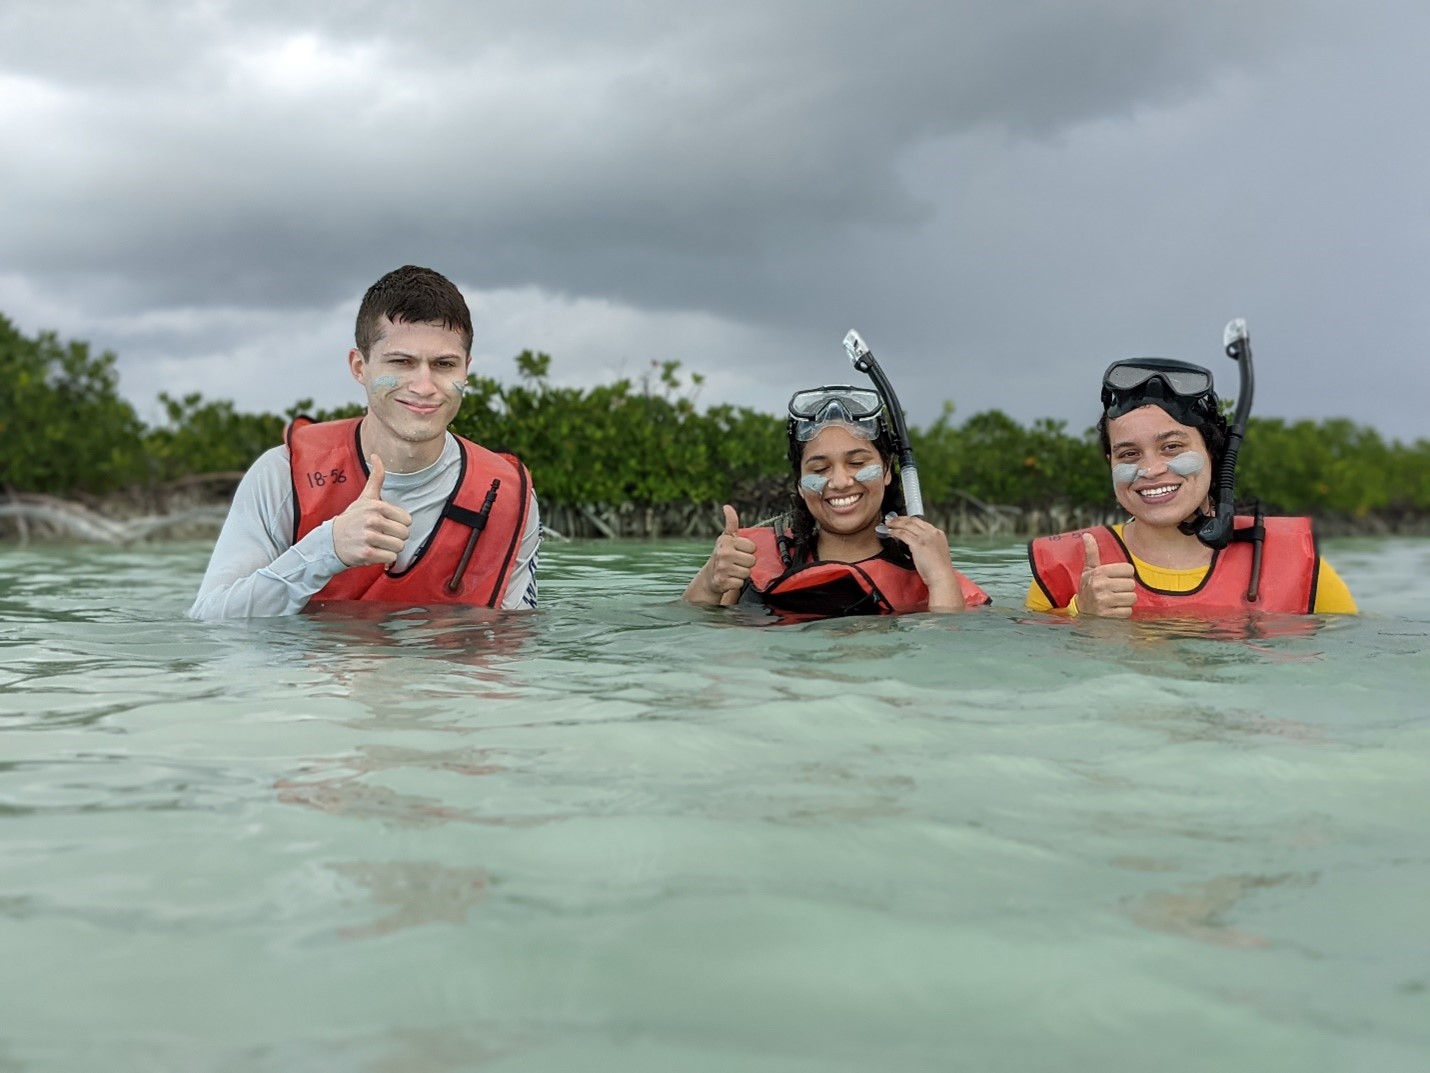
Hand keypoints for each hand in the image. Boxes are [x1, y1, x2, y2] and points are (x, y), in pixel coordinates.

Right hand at [332, 453, 412, 567]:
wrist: (330, 541)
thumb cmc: (352, 519)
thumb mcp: (365, 497)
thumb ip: (376, 478)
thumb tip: (376, 455)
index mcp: (377, 506)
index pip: (407, 520)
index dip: (398, 524)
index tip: (385, 524)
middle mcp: (373, 520)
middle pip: (405, 534)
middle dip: (395, 537)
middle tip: (381, 536)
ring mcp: (369, 537)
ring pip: (399, 547)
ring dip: (390, 549)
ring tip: (377, 544)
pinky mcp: (367, 553)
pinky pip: (391, 558)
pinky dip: (385, 559)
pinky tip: (373, 552)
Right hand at [686, 505, 755, 604]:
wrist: (710, 576)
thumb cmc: (722, 554)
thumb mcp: (727, 537)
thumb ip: (731, 522)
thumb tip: (727, 506)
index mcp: (727, 541)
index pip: (753, 547)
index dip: (748, 550)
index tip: (739, 551)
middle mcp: (723, 553)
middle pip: (752, 561)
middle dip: (746, 563)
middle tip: (736, 562)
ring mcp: (722, 568)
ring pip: (747, 572)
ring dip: (742, 573)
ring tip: (733, 570)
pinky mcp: (722, 582)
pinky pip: (741, 583)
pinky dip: (737, 583)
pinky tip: (730, 578)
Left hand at [883, 515, 965, 610]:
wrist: (941, 576)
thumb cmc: (939, 568)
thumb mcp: (938, 550)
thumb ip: (929, 543)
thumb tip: (916, 541)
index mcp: (938, 533)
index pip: (921, 522)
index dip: (909, 520)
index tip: (902, 521)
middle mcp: (932, 532)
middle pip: (913, 521)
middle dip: (900, 519)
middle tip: (892, 519)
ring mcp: (925, 537)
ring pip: (907, 525)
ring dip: (895, 523)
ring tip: (888, 524)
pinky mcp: (917, 544)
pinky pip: (902, 534)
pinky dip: (895, 532)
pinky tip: (890, 533)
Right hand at [1076, 532, 1136, 617]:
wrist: (1080, 610)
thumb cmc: (1088, 587)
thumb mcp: (1089, 569)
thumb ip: (1091, 552)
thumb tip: (1087, 535)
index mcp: (1098, 572)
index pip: (1129, 569)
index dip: (1125, 575)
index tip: (1116, 578)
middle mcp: (1100, 585)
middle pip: (1131, 584)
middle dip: (1126, 589)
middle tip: (1115, 591)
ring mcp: (1103, 601)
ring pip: (1132, 598)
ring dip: (1126, 601)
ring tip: (1115, 600)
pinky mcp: (1107, 615)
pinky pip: (1127, 611)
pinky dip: (1123, 612)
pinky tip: (1114, 609)